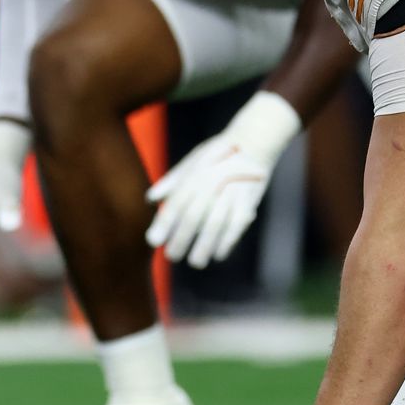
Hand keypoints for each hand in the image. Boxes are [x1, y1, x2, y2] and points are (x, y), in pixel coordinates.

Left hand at [146, 91, 300, 267]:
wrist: (254, 142)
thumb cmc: (217, 154)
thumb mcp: (192, 160)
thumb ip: (172, 181)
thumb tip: (150, 198)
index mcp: (195, 173)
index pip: (176, 202)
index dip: (164, 223)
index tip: (153, 242)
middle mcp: (212, 182)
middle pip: (193, 216)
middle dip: (181, 239)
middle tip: (172, 256)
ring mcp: (231, 191)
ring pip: (215, 224)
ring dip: (204, 246)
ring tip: (195, 262)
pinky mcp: (249, 200)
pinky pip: (237, 224)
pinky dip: (227, 241)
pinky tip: (218, 254)